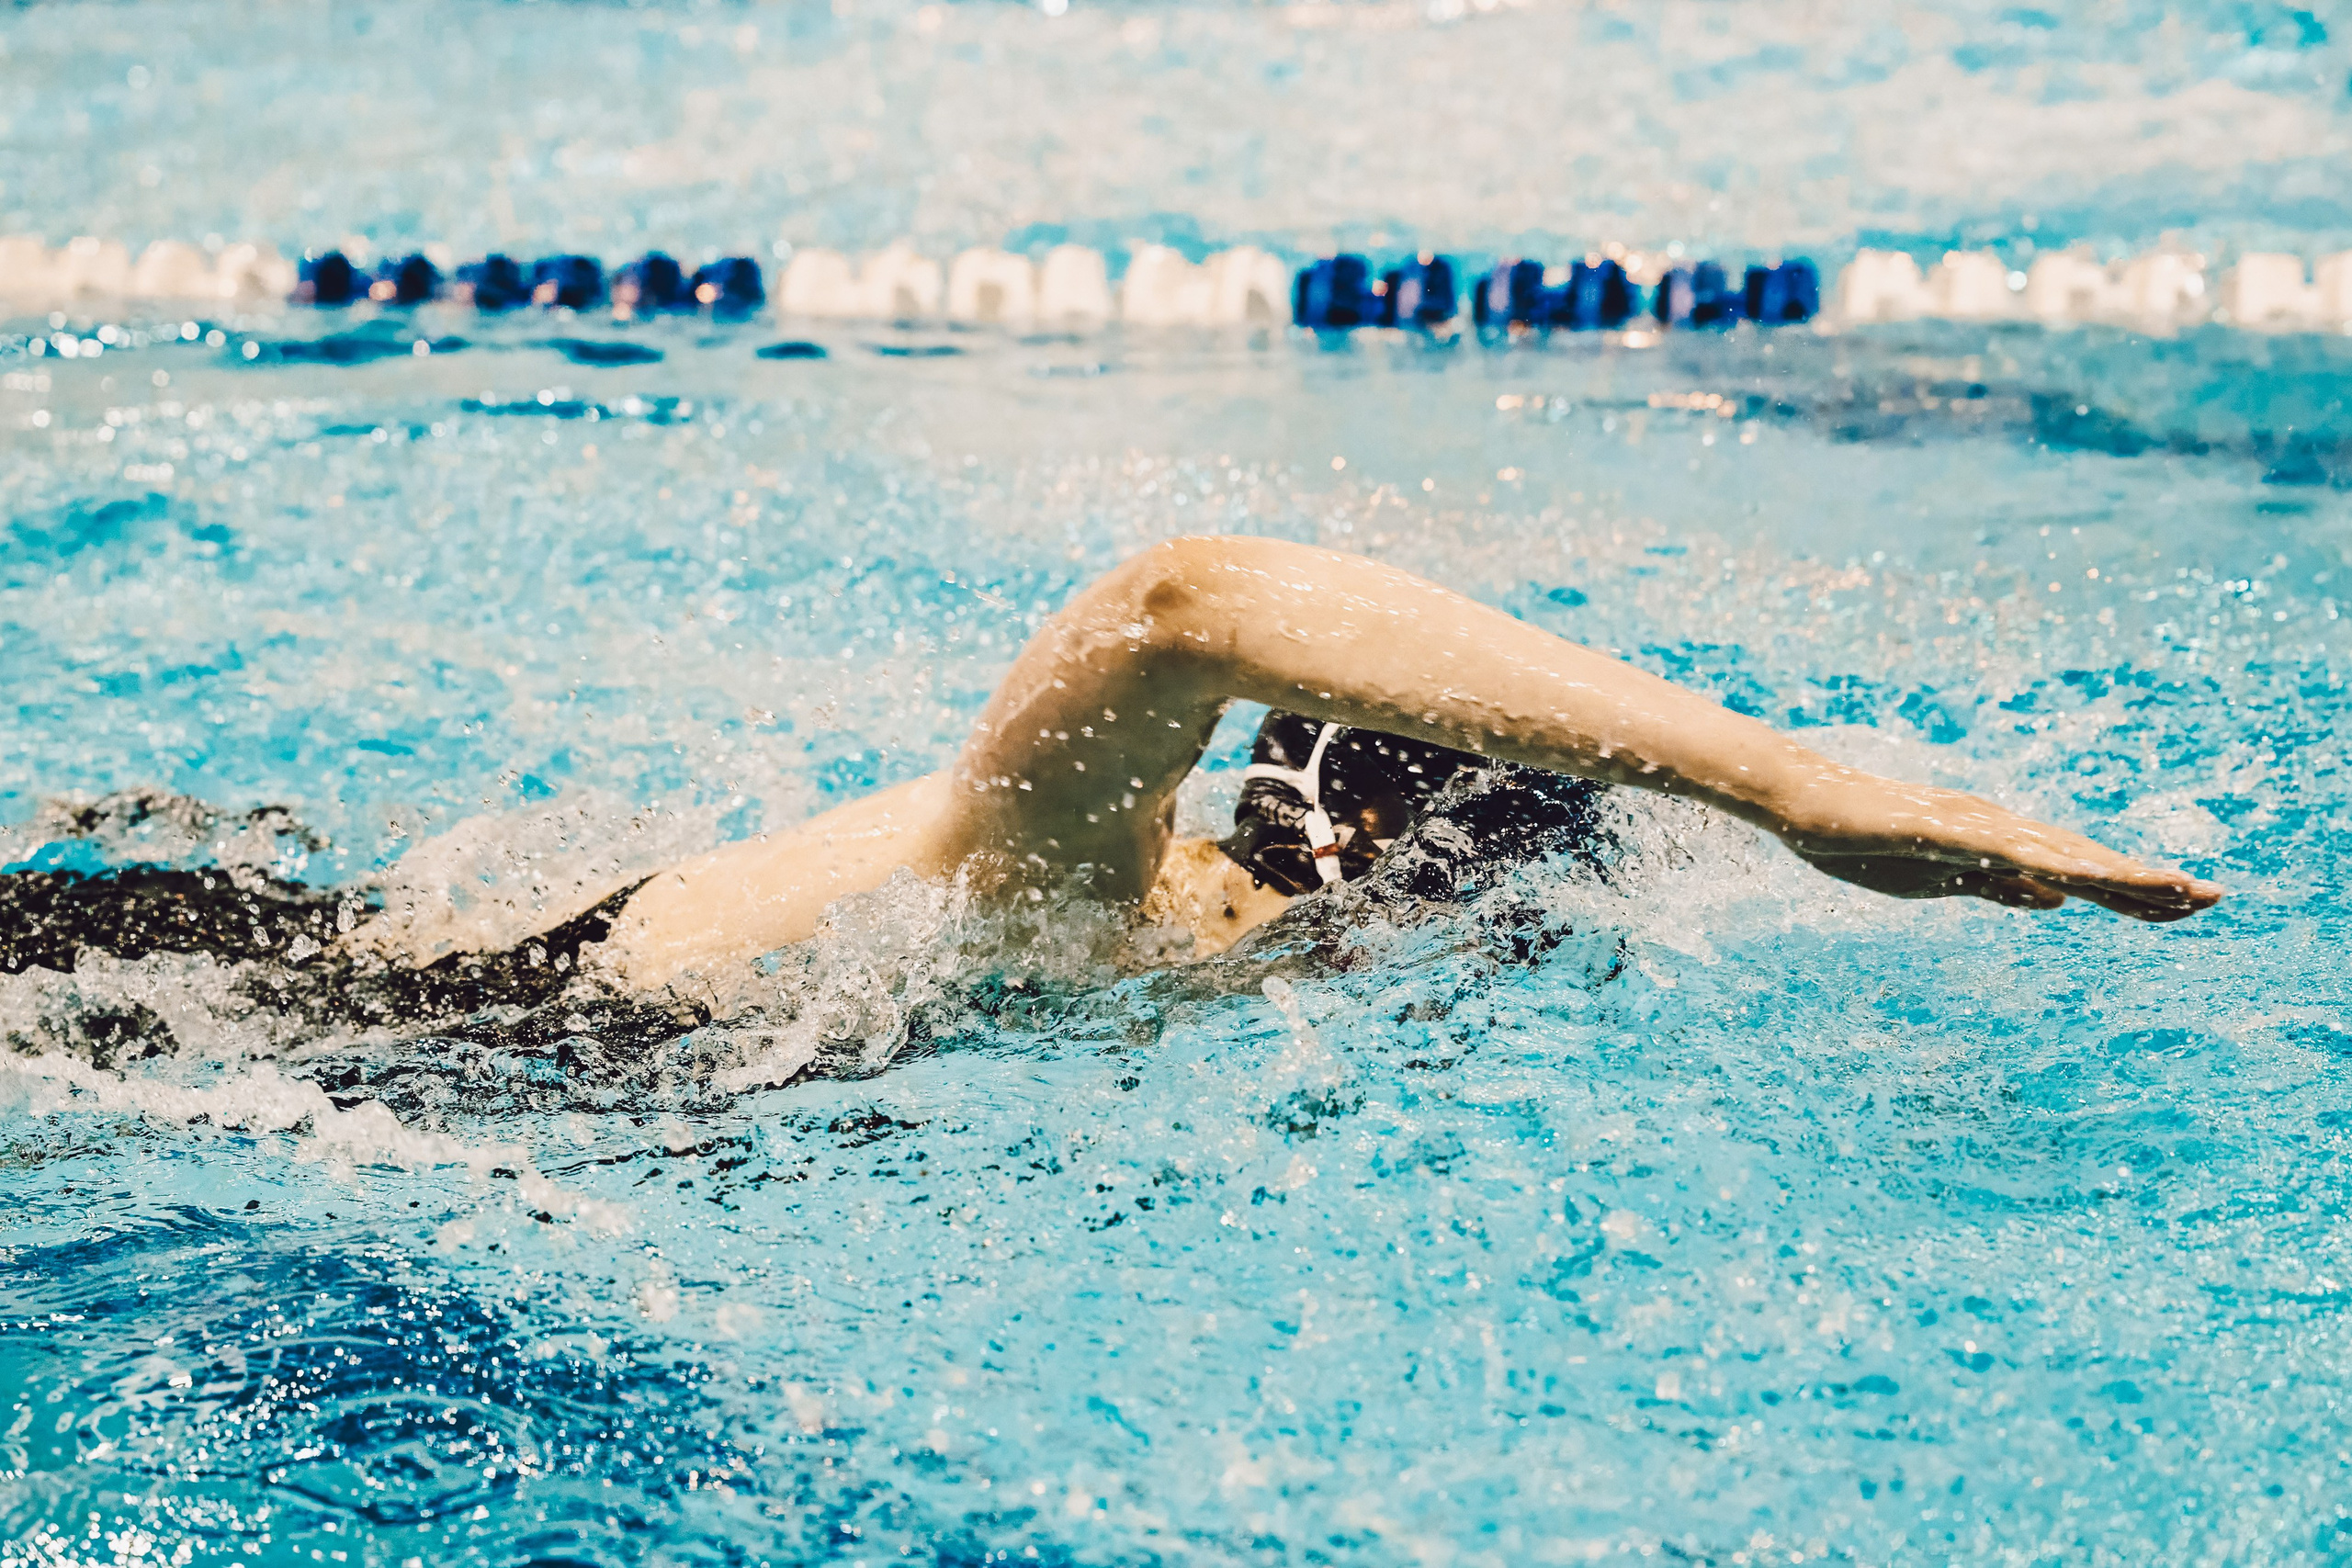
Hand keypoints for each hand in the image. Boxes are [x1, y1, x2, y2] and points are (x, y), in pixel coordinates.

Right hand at [1774, 772, 2224, 922]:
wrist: (1807, 806)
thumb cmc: (1864, 841)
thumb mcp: (1940, 880)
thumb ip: (1998, 886)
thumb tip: (2055, 901)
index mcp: (2000, 846)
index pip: (2078, 872)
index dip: (2133, 890)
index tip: (2184, 906)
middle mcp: (2004, 830)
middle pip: (2088, 861)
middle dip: (2151, 882)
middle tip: (2214, 898)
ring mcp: (1981, 827)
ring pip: (2067, 856)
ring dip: (2125, 874)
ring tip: (2181, 890)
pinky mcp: (1955, 831)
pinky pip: (2019, 855)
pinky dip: (2061, 866)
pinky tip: (2099, 879)